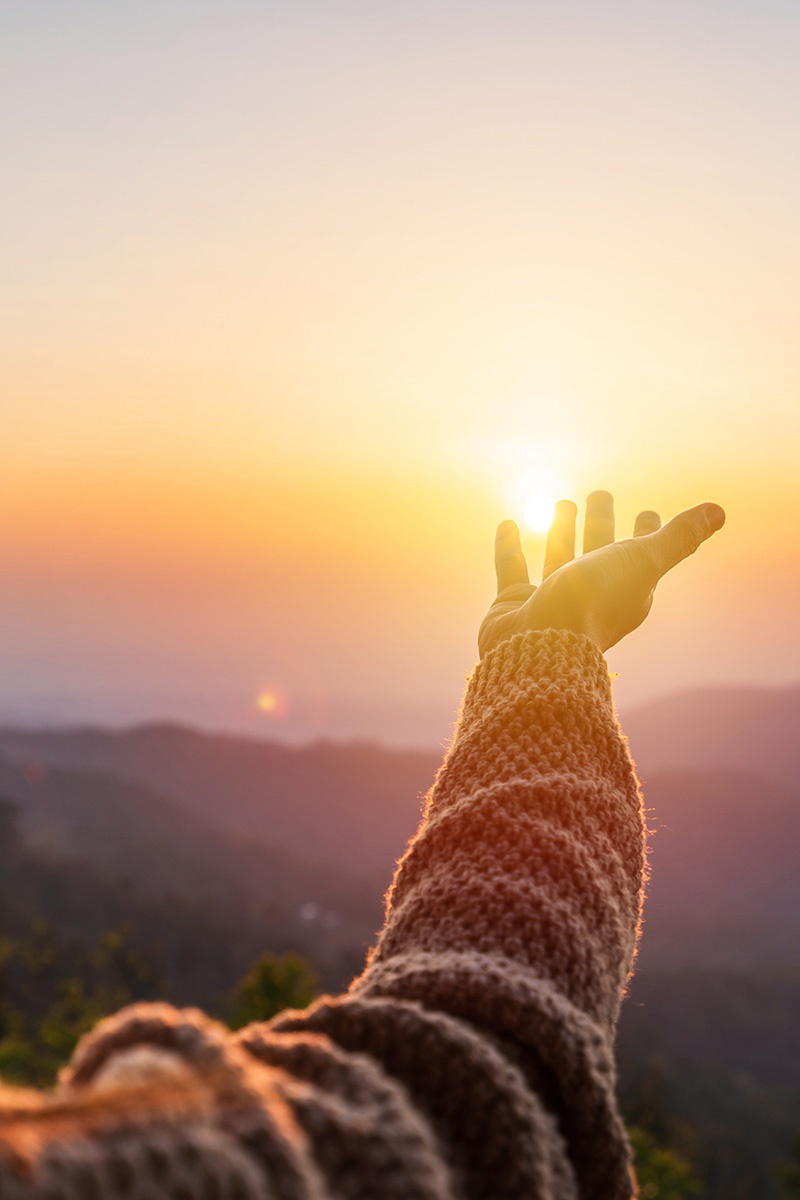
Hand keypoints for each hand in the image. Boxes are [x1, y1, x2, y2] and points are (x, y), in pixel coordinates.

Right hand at [478, 491, 724, 657]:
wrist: (538, 650)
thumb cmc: (594, 605)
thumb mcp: (642, 563)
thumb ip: (677, 538)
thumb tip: (719, 510)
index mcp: (626, 592)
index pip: (642, 555)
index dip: (647, 533)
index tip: (648, 512)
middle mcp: (590, 596)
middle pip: (599, 552)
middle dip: (601, 524)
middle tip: (599, 494)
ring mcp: (551, 601)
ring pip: (559, 558)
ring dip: (561, 531)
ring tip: (562, 502)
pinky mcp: (515, 605)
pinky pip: (512, 569)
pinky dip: (509, 546)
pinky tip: (507, 523)